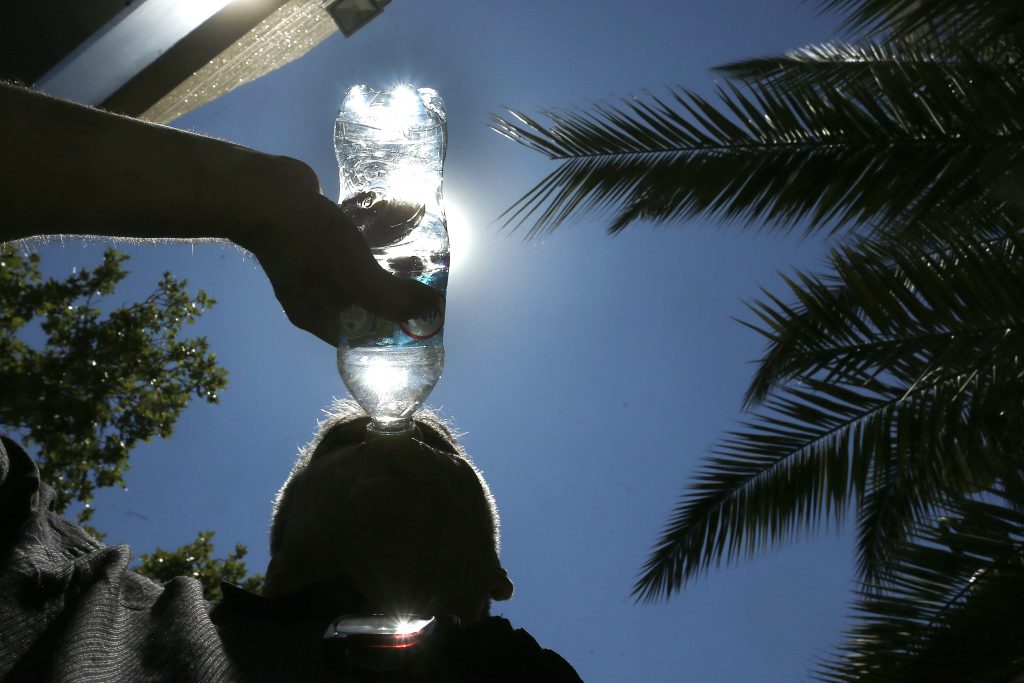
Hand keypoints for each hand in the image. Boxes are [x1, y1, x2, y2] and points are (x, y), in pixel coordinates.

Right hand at [235, 162, 442, 345]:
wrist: (264, 190)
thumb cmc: (308, 240)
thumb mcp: (356, 277)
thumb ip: (392, 299)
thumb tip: (431, 308)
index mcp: (316, 314)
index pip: (361, 336)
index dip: (392, 331)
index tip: (419, 317)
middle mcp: (311, 293)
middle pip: (363, 301)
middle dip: (394, 291)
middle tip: (425, 279)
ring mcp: (310, 261)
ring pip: (358, 267)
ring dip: (386, 258)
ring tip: (419, 249)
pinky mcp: (313, 231)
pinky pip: (350, 237)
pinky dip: (372, 230)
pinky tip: (396, 217)